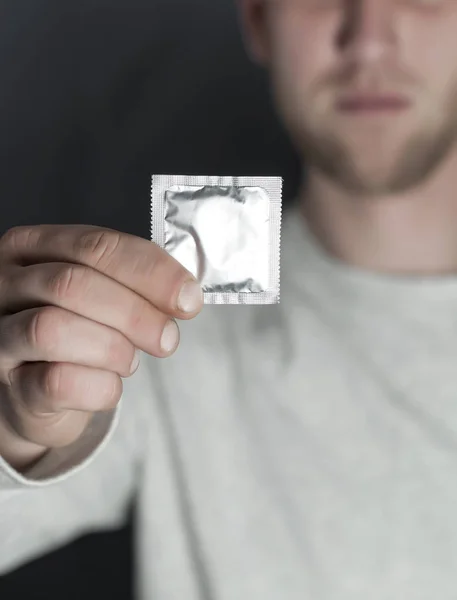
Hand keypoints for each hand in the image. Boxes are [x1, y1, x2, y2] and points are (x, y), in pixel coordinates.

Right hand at [0, 225, 202, 470]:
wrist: (35, 390)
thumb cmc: (75, 331)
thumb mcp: (99, 292)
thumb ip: (133, 282)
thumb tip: (184, 294)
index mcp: (32, 248)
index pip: (95, 245)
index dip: (150, 272)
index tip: (188, 298)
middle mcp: (5, 285)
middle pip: (72, 284)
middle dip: (134, 313)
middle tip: (167, 338)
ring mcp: (1, 336)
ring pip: (54, 329)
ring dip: (112, 348)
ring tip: (129, 360)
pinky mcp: (10, 387)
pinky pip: (57, 382)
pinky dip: (100, 386)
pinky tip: (109, 384)